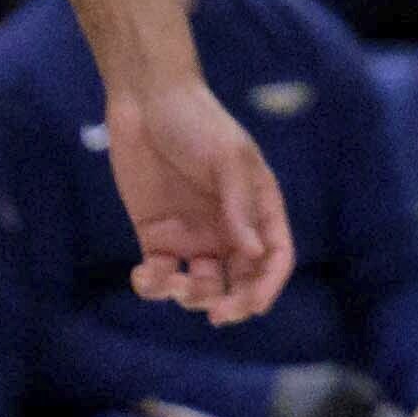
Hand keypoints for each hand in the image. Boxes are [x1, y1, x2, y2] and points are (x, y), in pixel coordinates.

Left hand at [112, 68, 299, 327]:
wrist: (147, 102)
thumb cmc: (198, 122)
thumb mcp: (227, 159)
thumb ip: (240, 207)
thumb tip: (255, 255)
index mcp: (257, 208)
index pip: (274, 256)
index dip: (268, 286)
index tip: (250, 306)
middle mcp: (228, 228)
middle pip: (240, 282)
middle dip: (231, 303)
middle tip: (215, 314)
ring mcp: (192, 235)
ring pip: (199, 286)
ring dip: (188, 296)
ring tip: (170, 282)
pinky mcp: (156, 238)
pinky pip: (159, 276)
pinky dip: (152, 285)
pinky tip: (143, 274)